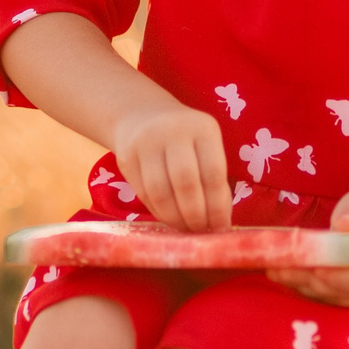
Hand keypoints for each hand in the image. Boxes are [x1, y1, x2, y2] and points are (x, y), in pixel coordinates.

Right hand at [109, 100, 231, 230]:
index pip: (213, 173)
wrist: (142, 116)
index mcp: (203, 127)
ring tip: (186, 229)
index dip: (218, 206)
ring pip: (161, 192)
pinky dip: (159, 213)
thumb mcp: (206, 147)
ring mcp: (146, 143)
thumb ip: (214, 179)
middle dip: (195, 215)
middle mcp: (173, 131)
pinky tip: (170, 219)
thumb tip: (220, 223)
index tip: (221, 227)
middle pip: (185, 182)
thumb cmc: (186, 140)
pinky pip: (144, 194)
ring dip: (176, 218)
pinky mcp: (126, 158)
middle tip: (202, 231)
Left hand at [270, 184, 348, 306]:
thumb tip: (343, 227)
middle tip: (279, 271)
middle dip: (314, 283)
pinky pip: (340, 300)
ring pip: (343, 300)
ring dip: (309, 289)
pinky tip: (291, 278)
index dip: (340, 277)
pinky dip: (315, 291)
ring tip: (278, 273)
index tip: (313, 268)